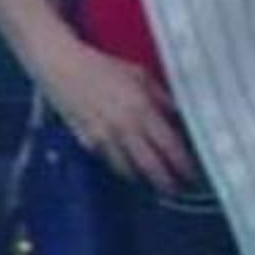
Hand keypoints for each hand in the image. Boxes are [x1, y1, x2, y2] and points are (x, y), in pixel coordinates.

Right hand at [32, 32, 194, 190]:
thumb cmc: (101, 66)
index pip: (171, 147)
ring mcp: (103, 136)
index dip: (184, 166)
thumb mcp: (140, 75)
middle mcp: (125, 127)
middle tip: (177, 190)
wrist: (61, 65)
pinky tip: (129, 167)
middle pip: (152, 167)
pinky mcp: (86, 141)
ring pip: (129, 171)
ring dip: (144, 180)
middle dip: (167, 183)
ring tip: (154, 183)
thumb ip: (162, 98)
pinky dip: (121, 167)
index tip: (193, 175)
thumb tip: (181, 118)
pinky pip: (109, 161)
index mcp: (142, 109)